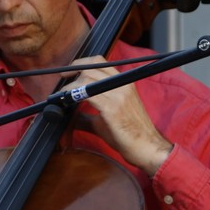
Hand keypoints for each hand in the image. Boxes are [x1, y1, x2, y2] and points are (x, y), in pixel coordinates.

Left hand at [66, 56, 173, 175]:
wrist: (146, 147)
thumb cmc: (130, 134)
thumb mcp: (107, 118)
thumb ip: (89, 114)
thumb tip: (70, 116)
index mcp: (123, 82)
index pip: (100, 62)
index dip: (81, 63)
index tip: (69, 71)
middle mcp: (122, 84)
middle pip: (92, 66)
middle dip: (73, 71)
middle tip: (62, 80)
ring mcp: (117, 94)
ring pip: (87, 78)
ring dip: (71, 85)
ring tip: (63, 95)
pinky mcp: (112, 108)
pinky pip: (87, 94)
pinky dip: (73, 95)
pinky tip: (67, 101)